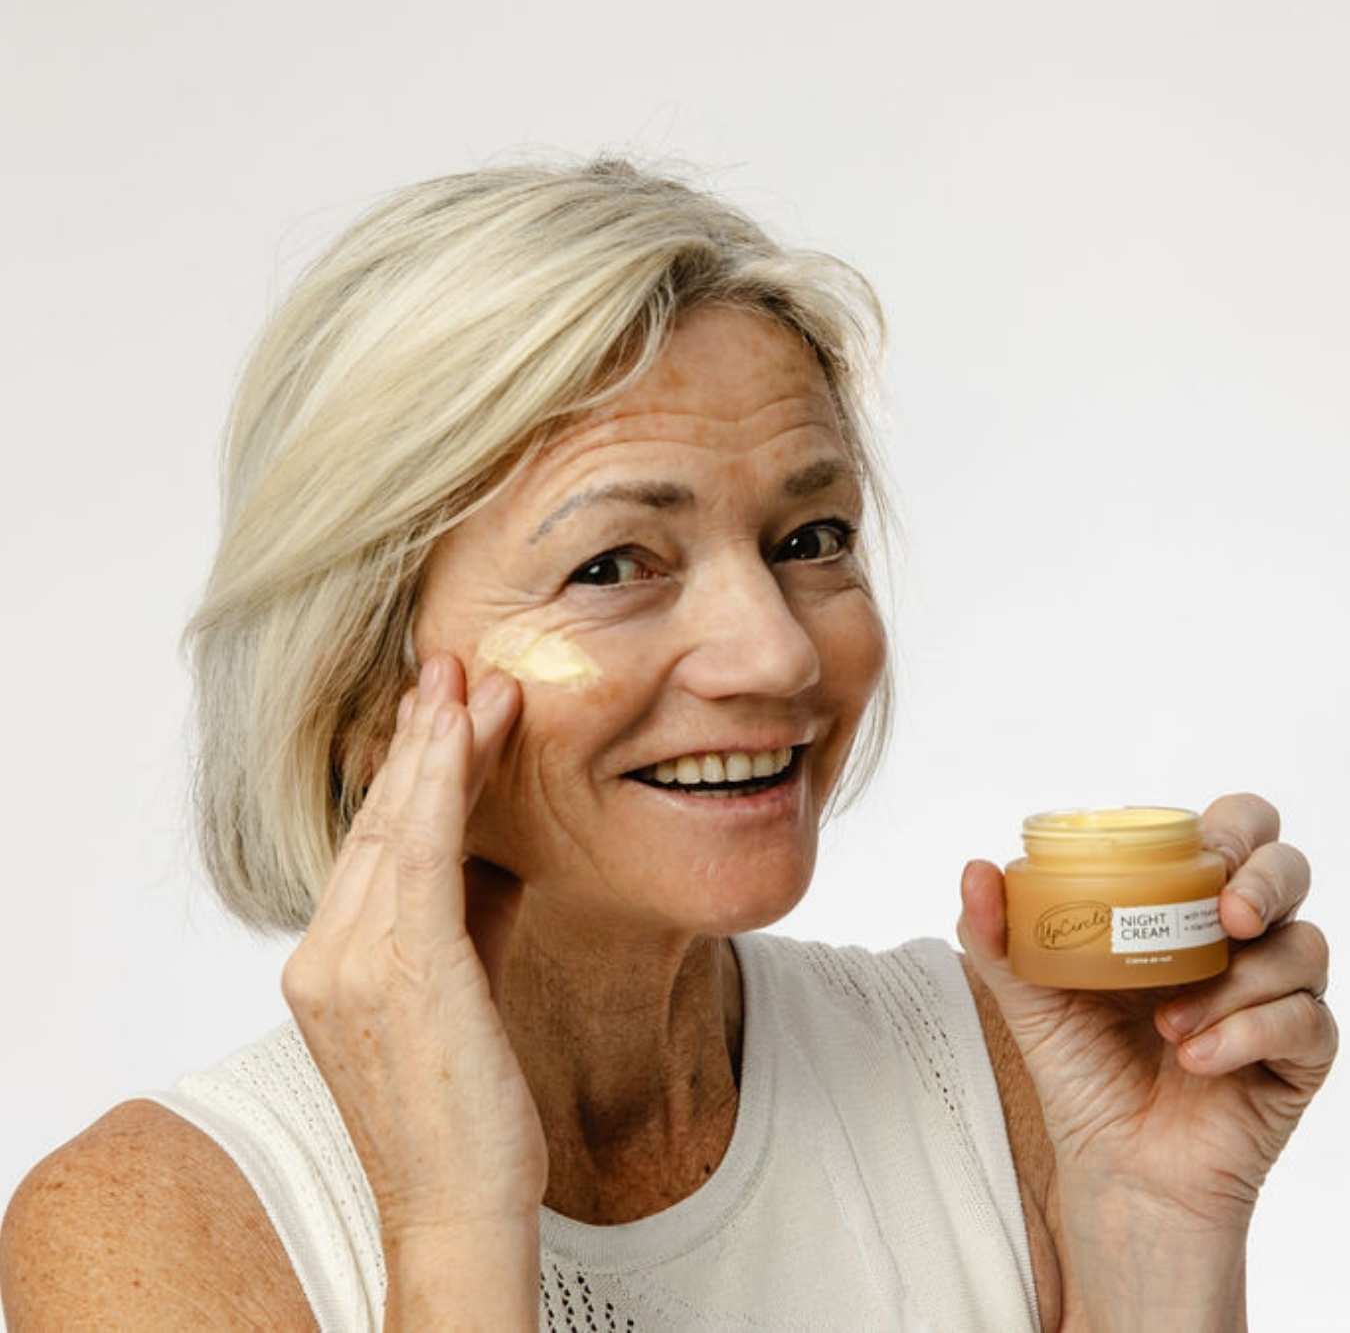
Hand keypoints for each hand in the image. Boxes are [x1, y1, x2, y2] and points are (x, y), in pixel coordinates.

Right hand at [281, 654, 547, 1240]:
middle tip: (448, 669)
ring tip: (466, 682)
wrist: (457, 1208)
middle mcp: (327, 956)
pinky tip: (462, 731)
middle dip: (419, 740)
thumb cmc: (464, 1108)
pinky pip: (421, 854)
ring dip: (435, 744)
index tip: (437, 712)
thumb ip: (464, 919)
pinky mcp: (399, 970)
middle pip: (381, 823)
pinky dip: (440, 784)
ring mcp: (351, 964)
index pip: (376, 845)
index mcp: (332, 964)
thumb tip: (494, 850)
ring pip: (397, 826)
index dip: (409, 772)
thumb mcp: (459, 993)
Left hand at [958, 792, 1337, 1231]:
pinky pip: (1305, 1022)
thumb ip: (996, 931)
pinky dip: (1246, 1034)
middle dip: (1265, 879)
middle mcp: (1237, 940)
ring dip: (1235, 983)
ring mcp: (1275, 994)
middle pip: (1290, 869)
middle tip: (1227, 915)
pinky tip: (1195, 1059)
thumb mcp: (1026, 993)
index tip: (1202, 850)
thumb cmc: (1080, 1065)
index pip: (1232, 831)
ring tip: (1168, 1025)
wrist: (1114, 1165)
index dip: (1231, 826)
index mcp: (1178, 905)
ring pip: (1302, 947)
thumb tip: (977, 869)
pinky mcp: (1301, 1054)